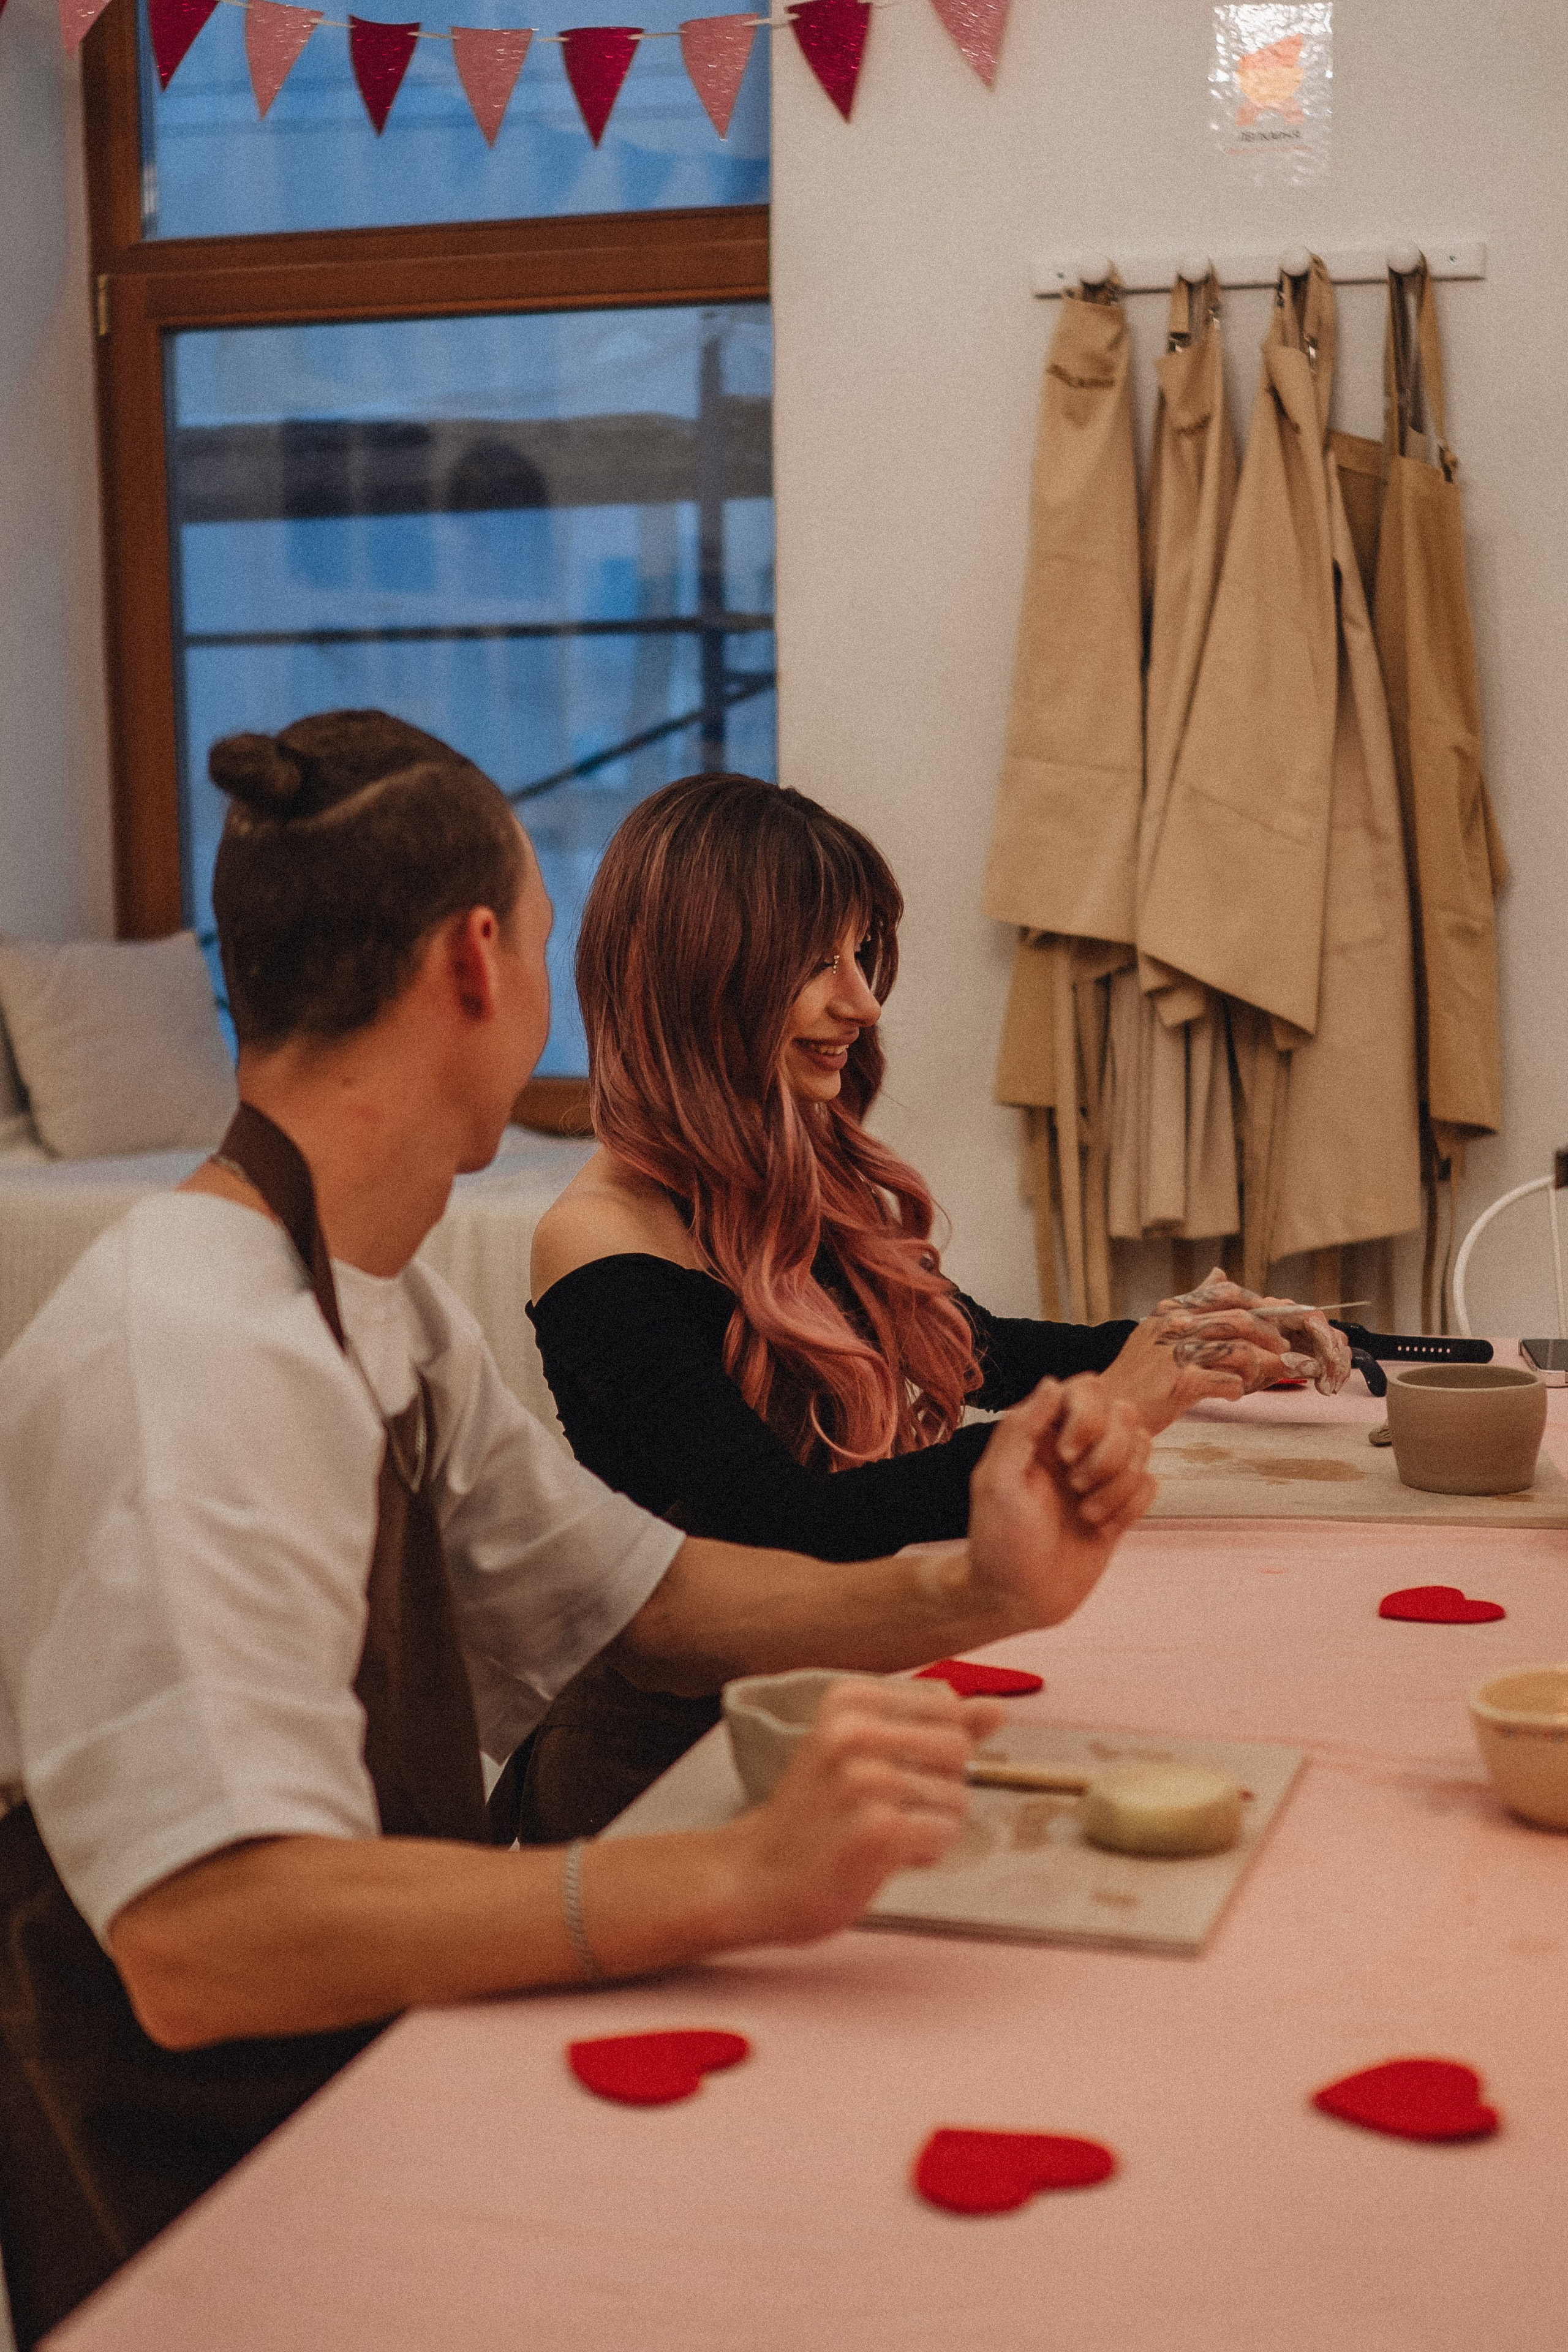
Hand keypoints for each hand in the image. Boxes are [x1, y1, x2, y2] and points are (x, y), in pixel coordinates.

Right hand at [724, 1676, 1004, 1944]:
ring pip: (956, 1798)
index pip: (947, 1708)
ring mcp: (863, 1780)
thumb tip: (998, 1708)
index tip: (889, 1769)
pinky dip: (925, 1853)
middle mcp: (853, 1730)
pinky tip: (884, 1857)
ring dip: (930, 1826)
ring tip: (881, 1834)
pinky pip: (944, 1835)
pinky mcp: (875, 1831)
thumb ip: (935, 1727)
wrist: (756, 1875)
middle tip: (889, 1808)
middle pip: (958, 1750)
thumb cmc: (818, 1812)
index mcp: (848, 1698)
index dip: (933, 1749)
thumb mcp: (863, 1751)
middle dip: (939, 1787)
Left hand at [963, 1374, 1152, 1630]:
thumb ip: (1021, 1428)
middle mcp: (1074, 1447)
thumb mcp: (996, 1482)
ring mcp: (1100, 1475)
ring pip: (1143, 1447)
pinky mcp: (1120, 1505)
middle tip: (1075, 1486)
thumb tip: (1052, 1382)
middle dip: (1108, 1453)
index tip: (1065, 1454)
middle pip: (1124, 1413)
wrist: (1019, 1598)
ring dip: (1118, 1484)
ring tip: (1086, 1514)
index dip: (1087, 1415)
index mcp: (1042, 1433)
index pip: (1087, 1389)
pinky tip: (1101, 1529)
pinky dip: (1130, 1507)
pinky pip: (1150, 1483)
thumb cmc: (999, 1542)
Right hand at [1154, 1266, 1350, 1397]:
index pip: (1226, 1294)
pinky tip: (1232, 1395)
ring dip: (1262, 1366)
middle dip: (1270, 1336)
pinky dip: (1238, 1389)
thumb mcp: (1159, 1328)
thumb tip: (1220, 1272)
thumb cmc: (1136, 1374)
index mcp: (1171, 1311)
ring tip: (1263, 1377)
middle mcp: (1174, 1326)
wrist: (1104, 1407)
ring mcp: (1177, 1354)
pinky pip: (1229, 1383)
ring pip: (1240, 1352)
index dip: (1258, 1304)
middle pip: (1240, 1321)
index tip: (1276, 1318)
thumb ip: (1192, 1302)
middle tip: (1284, 1351)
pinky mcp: (1181, 1383)